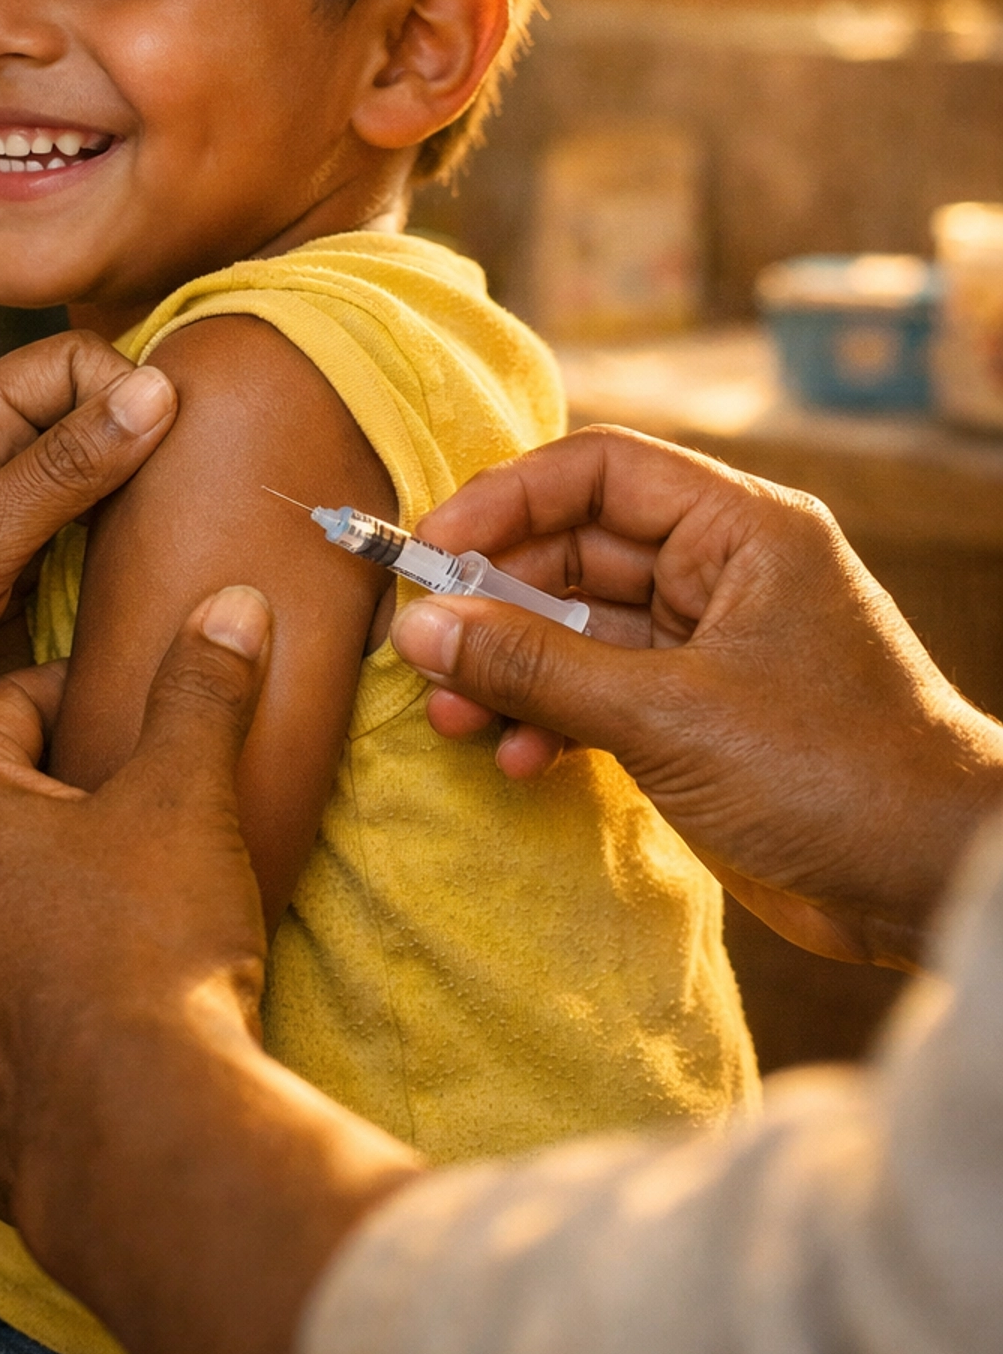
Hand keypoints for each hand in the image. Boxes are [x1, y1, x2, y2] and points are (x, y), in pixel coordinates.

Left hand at [0, 333, 177, 785]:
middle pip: (94, 425)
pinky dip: (111, 575)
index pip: (80, 362)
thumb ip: (64, 471)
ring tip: (191, 562)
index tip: (183, 460)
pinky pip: (76, 557)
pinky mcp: (1, 582)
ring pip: (95, 495)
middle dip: (149, 460)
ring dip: (135, 524)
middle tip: (207, 517)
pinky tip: (146, 607)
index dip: (135, 394)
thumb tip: (160, 389)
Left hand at [0, 585, 271, 1226]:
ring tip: (110, 925)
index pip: (5, 709)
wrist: (137, 1135)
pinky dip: (9, 1008)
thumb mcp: (188, 794)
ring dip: (20, 910)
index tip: (135, 723)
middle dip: (46, 810)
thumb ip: (201, 688)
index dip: (79, 701)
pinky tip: (77, 1014)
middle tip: (133, 825)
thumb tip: (232, 602)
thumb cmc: (153, 941)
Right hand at [392, 426, 1002, 970]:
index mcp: (740, 528)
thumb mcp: (667, 715)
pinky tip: (515, 757)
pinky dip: (550, 717)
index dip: (506, 499)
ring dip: (511, 670)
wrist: (934, 883)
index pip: (599, 470)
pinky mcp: (697, 716)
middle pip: (576, 550)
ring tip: (451, 719)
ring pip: (578, 630)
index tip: (431, 549)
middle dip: (494, 601)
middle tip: (421, 649)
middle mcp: (723, 571)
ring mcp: (709, 645)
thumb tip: (419, 628)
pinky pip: (599, 692)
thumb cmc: (832, 774)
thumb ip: (536, 668)